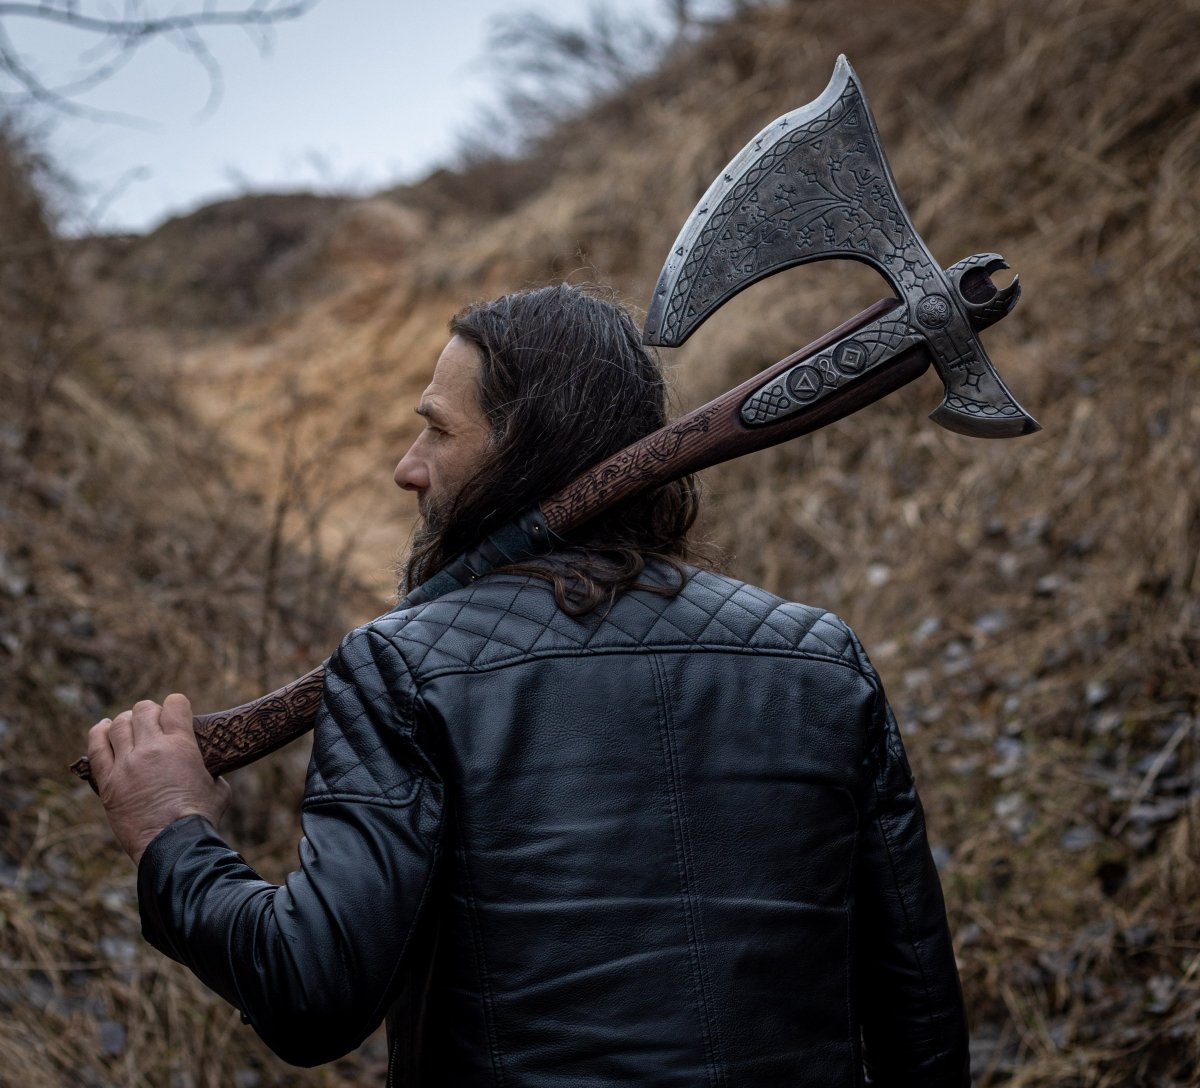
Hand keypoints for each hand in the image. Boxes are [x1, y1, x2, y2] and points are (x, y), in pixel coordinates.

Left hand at [88, 693, 231, 865]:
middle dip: (151, 712)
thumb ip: (209, 770)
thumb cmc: (201, 818)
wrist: (174, 845)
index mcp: (181, 745)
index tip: (177, 712)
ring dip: (127, 721)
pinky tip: (104, 729)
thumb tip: (207, 770)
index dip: (177, 705)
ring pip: (119, 725)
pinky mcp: (108, 783)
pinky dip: (99, 733)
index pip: (175, 704)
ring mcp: (126, 764)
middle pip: (143, 710)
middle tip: (154, 721)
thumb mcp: (218, 787)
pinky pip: (96, 747)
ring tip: (130, 725)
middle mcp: (151, 748)